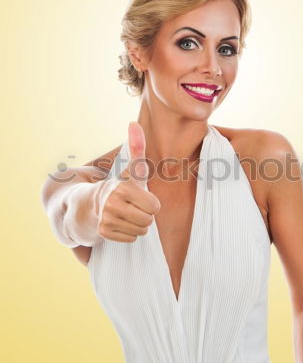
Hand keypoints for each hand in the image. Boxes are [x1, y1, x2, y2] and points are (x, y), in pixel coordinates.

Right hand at [97, 121, 160, 242]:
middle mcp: (113, 204)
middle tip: (133, 207)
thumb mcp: (129, 168)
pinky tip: (118, 223)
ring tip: (126, 214)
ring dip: (137, 225)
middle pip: (149, 221)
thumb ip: (137, 147)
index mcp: (123, 187)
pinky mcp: (103, 233)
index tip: (140, 197)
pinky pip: (131, 239)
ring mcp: (107, 219)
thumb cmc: (118, 186)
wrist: (87, 204)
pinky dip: (128, 233)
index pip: (155, 207)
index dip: (151, 203)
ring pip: (141, 231)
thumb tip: (134, 123)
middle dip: (144, 215)